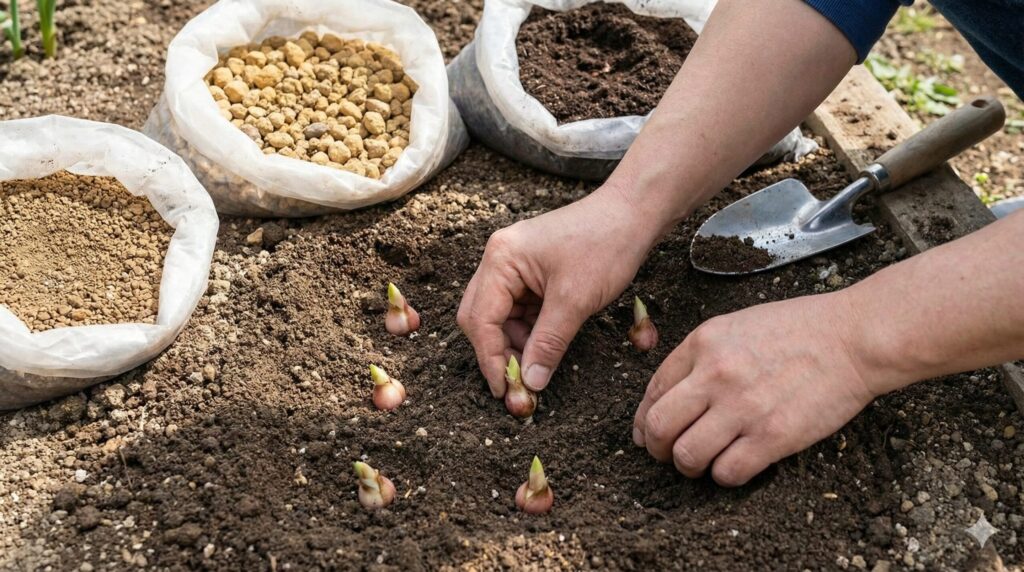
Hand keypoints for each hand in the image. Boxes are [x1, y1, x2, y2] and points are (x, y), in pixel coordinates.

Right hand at [458, 185, 660, 397]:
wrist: (634, 215)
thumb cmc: (605, 245)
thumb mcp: (575, 301)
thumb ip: (548, 344)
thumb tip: (531, 382)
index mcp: (501, 259)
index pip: (480, 320)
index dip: (490, 360)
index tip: (506, 391)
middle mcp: (500, 260)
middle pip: (481, 318)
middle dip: (498, 353)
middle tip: (518, 386)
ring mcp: (515, 266)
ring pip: (501, 318)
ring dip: (516, 345)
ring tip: (537, 369)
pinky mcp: (532, 273)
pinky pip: (520, 310)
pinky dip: (530, 333)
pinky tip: (545, 348)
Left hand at [633, 291, 894, 485]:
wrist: (853, 338)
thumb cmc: (800, 329)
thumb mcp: (737, 326)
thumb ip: (701, 355)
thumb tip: (671, 394)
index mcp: (703, 343)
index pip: (653, 390)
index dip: (644, 419)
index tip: (646, 433)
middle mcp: (715, 374)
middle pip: (659, 426)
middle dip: (655, 448)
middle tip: (666, 454)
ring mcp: (743, 407)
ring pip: (686, 456)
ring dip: (688, 466)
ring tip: (701, 464)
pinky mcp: (773, 436)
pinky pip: (728, 472)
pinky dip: (725, 476)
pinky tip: (735, 466)